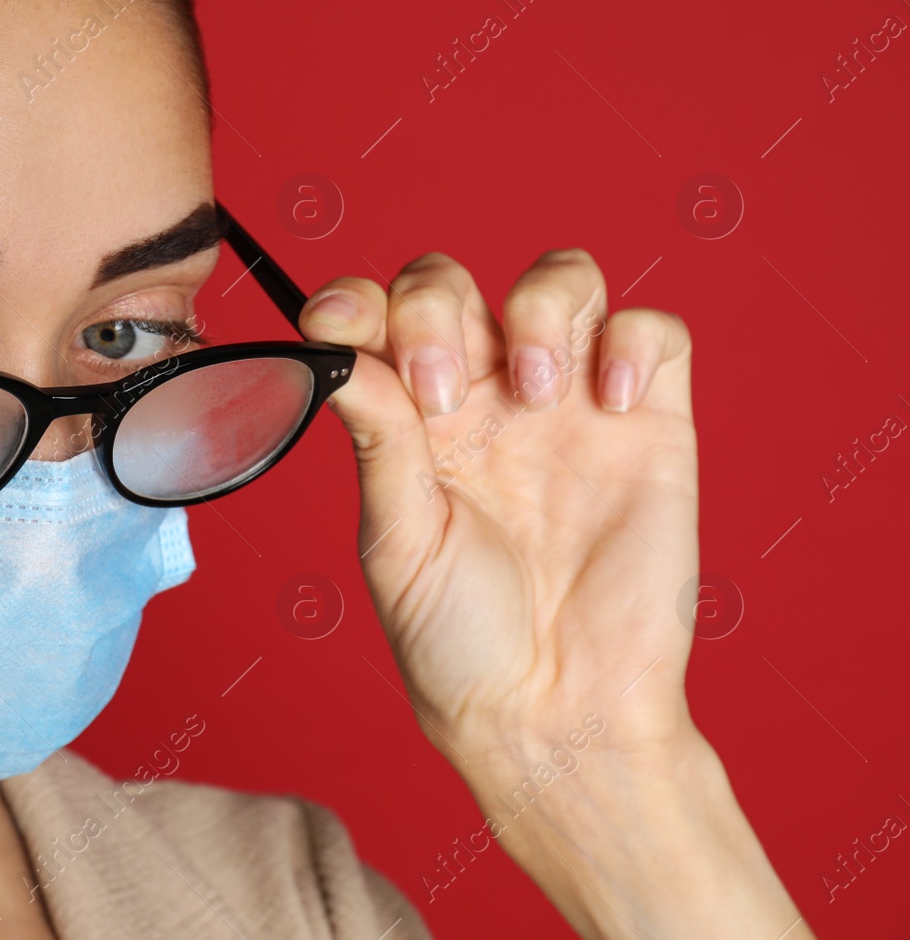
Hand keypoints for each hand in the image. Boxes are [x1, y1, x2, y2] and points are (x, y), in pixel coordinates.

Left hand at [301, 250, 807, 937]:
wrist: (555, 711)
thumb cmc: (460, 642)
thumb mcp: (397, 541)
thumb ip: (378, 440)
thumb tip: (335, 353)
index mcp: (410, 421)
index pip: (377, 318)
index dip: (353, 301)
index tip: (337, 327)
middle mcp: (484, 399)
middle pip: (453, 282)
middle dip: (437, 310)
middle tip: (443, 396)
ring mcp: (569, 404)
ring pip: (561, 278)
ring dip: (539, 308)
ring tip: (535, 393)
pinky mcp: (651, 423)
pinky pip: (655, 332)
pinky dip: (633, 341)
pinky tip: (609, 405)